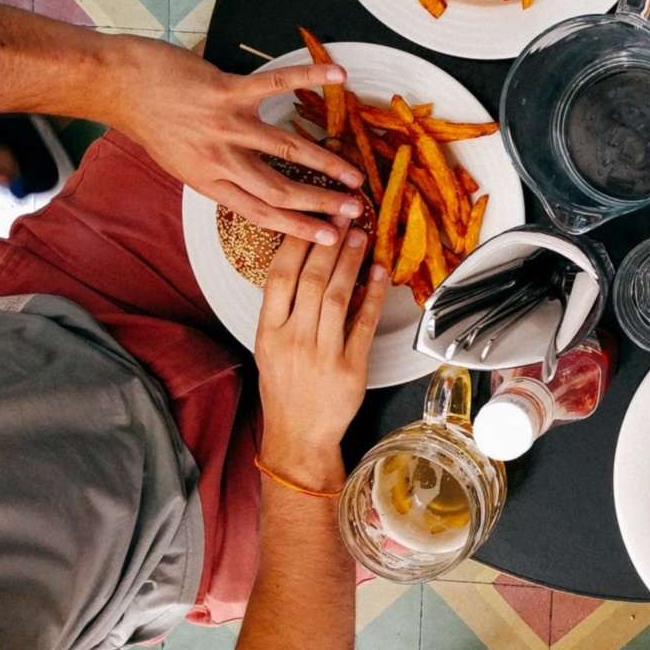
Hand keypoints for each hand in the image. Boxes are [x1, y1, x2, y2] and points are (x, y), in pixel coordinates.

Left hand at [109, 39, 367, 244]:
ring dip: (326, 163)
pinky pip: (275, 84)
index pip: (262, 213)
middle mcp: (220, 159)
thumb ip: (219, 176)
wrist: (118, 86)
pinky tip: (338, 76)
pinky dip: (309, 77)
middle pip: (280, 190)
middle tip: (355, 210)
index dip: (300, 228)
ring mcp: (225, 124)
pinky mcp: (226, 91)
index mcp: (210, 182)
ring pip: (286, 149)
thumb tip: (254, 189)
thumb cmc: (151, 123)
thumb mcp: (182, 164)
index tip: (330, 238)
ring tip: (355, 174)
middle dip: (322, 203)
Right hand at [255, 222, 386, 467]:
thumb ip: (284, 309)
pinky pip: (364, 324)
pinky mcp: (351, 368)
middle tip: (343, 215)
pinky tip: (380, 273)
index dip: (297, 243)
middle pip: (312, 280)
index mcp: (268, 332)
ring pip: (338, 297)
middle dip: (329, 243)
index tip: (311, 217)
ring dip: (351, 262)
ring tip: (360, 236)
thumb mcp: (269, 347)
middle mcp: (293, 340)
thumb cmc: (285, 388)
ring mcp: (322, 354)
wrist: (299, 435)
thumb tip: (306, 264)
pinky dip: (374, 296)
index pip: (279, 276)